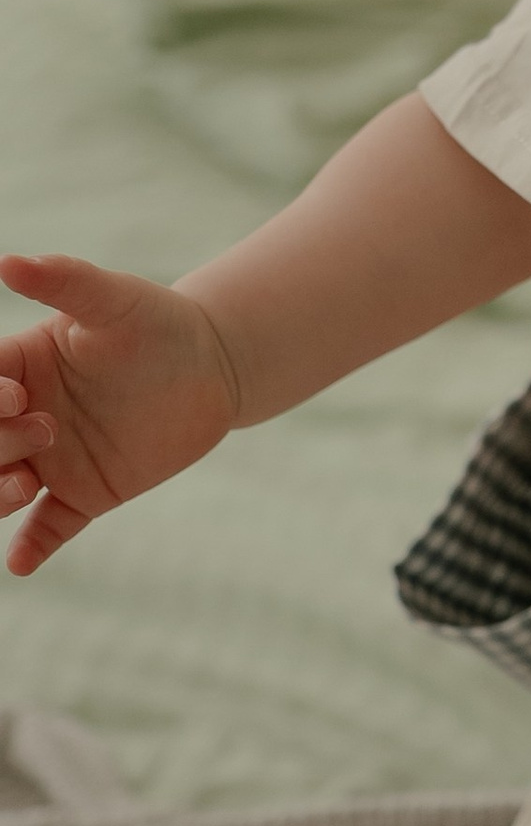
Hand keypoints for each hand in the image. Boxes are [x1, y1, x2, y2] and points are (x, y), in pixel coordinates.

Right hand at [0, 255, 239, 574]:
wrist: (215, 366)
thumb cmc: (159, 322)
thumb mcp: (114, 299)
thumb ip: (65, 281)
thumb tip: (9, 263)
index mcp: (15, 370)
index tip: (17, 397)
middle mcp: (21, 418)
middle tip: (44, 429)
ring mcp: (49, 460)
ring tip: (26, 488)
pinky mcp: (84, 494)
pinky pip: (47, 528)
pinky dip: (32, 546)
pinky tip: (21, 563)